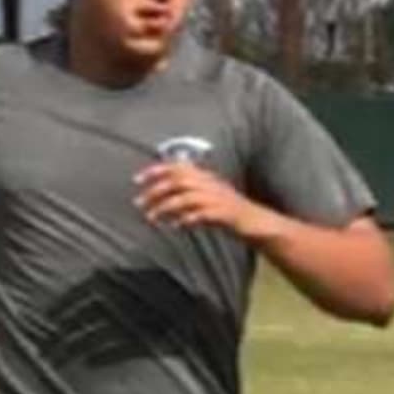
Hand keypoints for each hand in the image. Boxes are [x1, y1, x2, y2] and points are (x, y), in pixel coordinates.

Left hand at [134, 162, 284, 241]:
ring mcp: (219, 198)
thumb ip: (186, 200)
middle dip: (155, 191)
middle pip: (178, 181)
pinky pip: (203, 214)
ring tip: (152, 218)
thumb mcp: (205, 200)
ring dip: (166, 207)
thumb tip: (163, 208)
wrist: (256, 222)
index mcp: (206, 177)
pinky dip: (188, 218)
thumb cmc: (228, 213)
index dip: (156, 171)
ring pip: (186, 197)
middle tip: (138, 203)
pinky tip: (177, 226)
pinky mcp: (226, 213)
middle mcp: (211, 184)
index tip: (137, 180)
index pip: (177, 167)